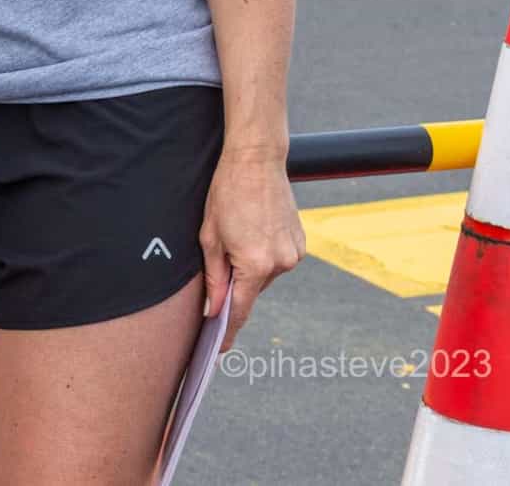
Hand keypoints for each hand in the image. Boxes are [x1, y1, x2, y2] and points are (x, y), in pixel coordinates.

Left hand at [200, 146, 304, 348]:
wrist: (256, 161)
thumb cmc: (226, 194)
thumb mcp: (209, 236)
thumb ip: (214, 277)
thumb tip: (214, 308)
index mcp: (255, 264)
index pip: (239, 308)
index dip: (227, 330)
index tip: (220, 348)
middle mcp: (280, 263)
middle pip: (252, 289)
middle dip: (234, 285)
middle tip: (219, 264)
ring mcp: (294, 254)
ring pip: (265, 275)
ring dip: (249, 267)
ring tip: (237, 236)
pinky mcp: (301, 243)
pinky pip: (277, 260)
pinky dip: (263, 255)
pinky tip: (253, 233)